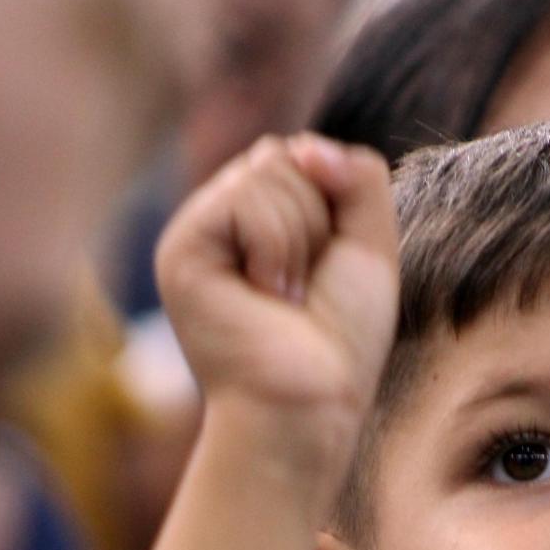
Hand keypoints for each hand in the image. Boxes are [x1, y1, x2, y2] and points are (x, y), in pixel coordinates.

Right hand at [155, 133, 397, 472]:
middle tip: (303, 291)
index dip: (333, 205)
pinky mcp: (181, 248)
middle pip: (283, 156)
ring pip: (269, 171)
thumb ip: (356, 176)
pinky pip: (247, 198)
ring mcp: (196, 233)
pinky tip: (265, 295)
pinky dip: (276, 246)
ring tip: (284, 299)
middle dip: (318, 220)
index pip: (300, 158)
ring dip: (301, 240)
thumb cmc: (340, 340)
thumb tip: (304, 146)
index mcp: (257, 221)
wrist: (309, 403)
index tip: (324, 275)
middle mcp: (220, 222)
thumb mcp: (368, 243)